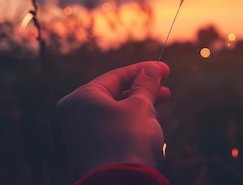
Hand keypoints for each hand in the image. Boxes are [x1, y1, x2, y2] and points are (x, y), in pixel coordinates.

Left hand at [56, 61, 169, 177]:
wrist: (120, 183)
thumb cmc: (127, 140)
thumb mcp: (141, 106)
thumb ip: (146, 84)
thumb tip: (152, 68)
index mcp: (80, 99)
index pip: (115, 76)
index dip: (143, 70)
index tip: (164, 69)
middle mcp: (76, 116)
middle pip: (115, 94)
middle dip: (143, 90)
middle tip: (166, 88)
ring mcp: (83, 136)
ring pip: (115, 113)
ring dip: (140, 106)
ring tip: (162, 104)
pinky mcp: (93, 152)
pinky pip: (114, 129)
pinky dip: (132, 123)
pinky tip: (150, 122)